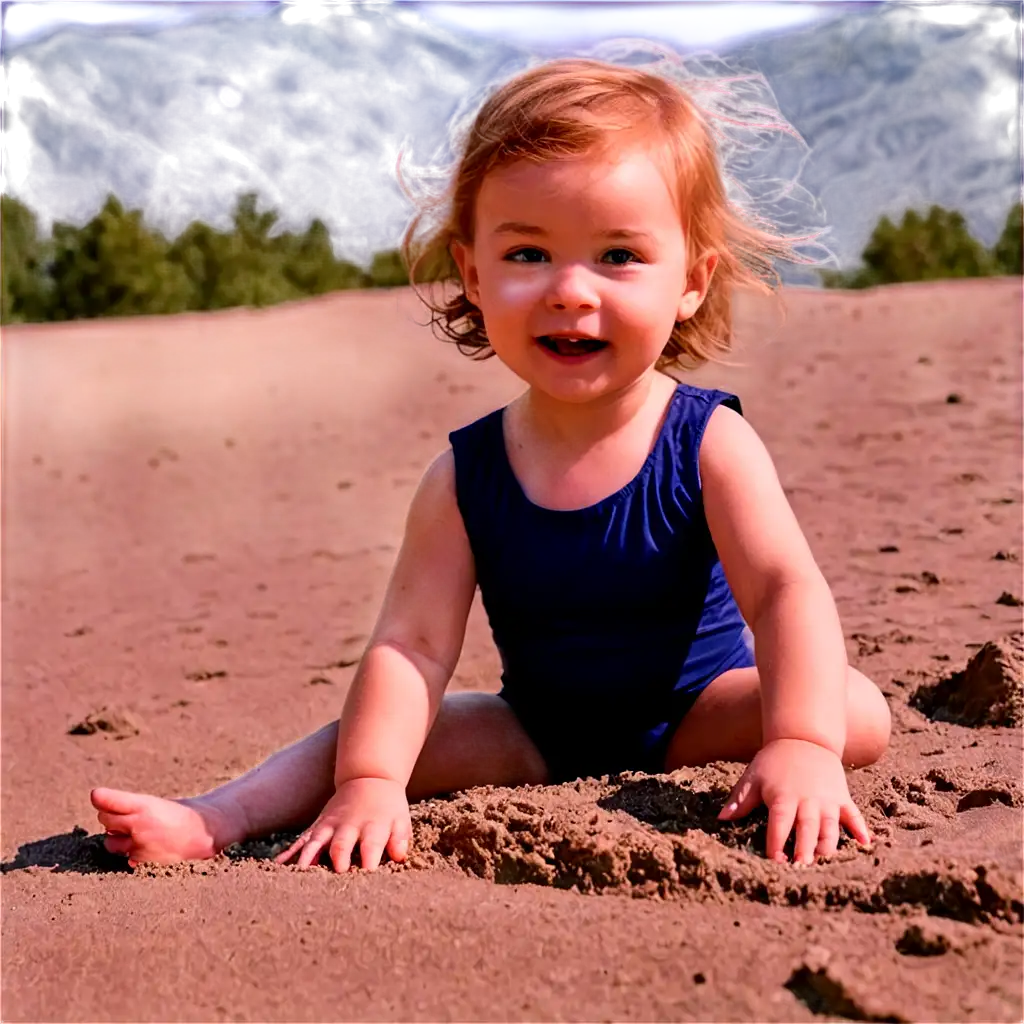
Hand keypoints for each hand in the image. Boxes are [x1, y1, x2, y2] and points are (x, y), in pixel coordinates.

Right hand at [275, 776, 411, 871]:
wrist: (369, 778)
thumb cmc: (388, 806)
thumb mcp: (401, 818)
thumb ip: (400, 837)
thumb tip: (400, 854)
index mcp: (373, 826)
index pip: (372, 845)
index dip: (369, 860)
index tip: (368, 875)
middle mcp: (349, 825)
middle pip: (341, 843)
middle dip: (338, 859)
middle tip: (336, 876)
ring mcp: (330, 825)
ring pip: (317, 841)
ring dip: (309, 858)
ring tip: (300, 875)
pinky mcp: (318, 826)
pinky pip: (302, 839)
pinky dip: (290, 852)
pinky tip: (278, 865)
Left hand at [717, 737, 871, 864]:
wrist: (804, 738)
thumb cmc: (774, 762)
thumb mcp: (753, 777)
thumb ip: (740, 800)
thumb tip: (721, 819)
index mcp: (783, 796)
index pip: (779, 823)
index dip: (776, 843)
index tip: (774, 862)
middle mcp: (807, 800)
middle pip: (807, 828)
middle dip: (804, 849)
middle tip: (802, 868)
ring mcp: (827, 800)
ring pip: (831, 826)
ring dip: (828, 845)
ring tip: (825, 863)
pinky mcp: (842, 798)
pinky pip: (853, 815)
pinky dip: (860, 829)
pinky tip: (866, 845)